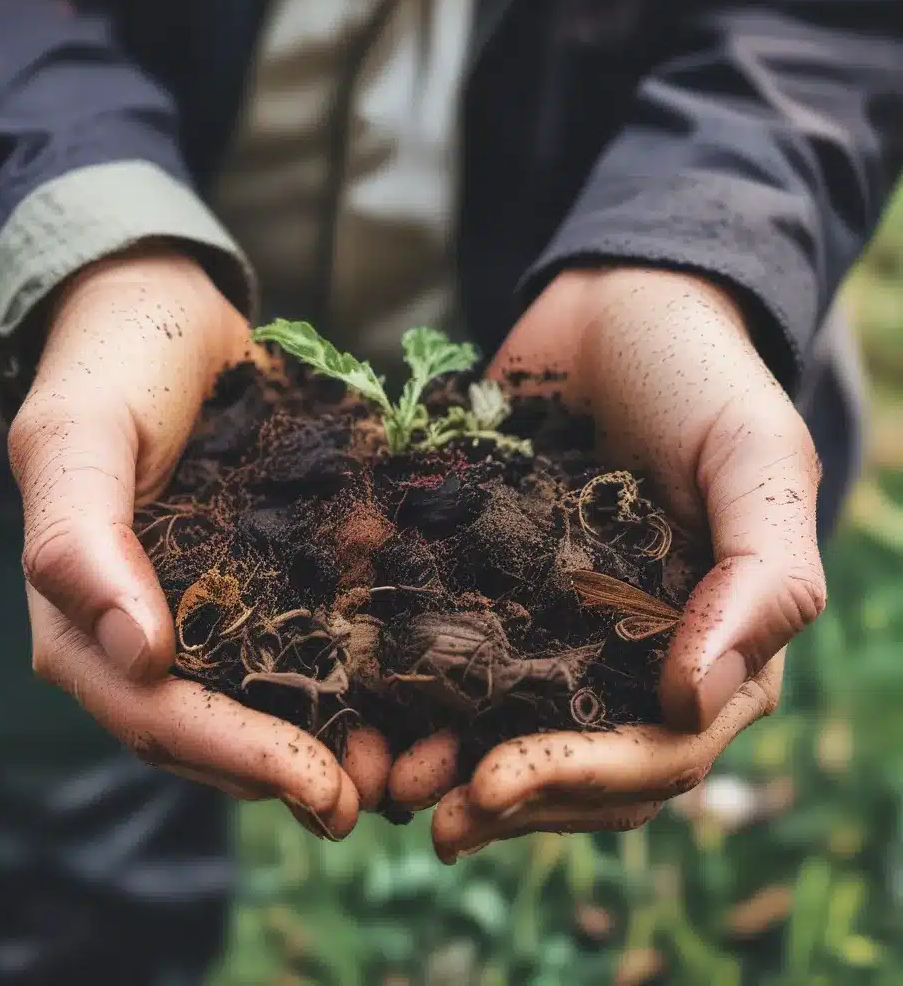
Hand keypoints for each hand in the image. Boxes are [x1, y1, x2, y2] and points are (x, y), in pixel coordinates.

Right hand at [9, 247, 390, 838]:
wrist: (169, 316)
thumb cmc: (115, 367)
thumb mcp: (79, 437)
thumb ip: (79, 541)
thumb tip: (133, 655)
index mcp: (87, 622)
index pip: (156, 718)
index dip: (237, 760)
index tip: (323, 788)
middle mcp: (147, 632)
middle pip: (215, 732)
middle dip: (293, 773)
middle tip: (380, 798)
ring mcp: (209, 608)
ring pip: (266, 703)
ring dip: (334, 745)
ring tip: (412, 764)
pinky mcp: (264, 577)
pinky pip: (306, 642)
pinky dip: (353, 680)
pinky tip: (411, 692)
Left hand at [388, 267, 824, 860]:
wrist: (615, 306)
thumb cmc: (699, 376)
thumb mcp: (755, 462)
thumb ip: (760, 579)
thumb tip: (696, 702)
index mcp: (709, 645)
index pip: (656, 749)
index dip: (581, 778)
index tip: (494, 782)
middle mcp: (630, 652)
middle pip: (576, 759)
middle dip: (508, 796)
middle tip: (423, 811)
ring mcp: (556, 621)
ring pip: (507, 724)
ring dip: (447, 763)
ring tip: (379, 776)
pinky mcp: (492, 582)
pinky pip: (451, 649)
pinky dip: (409, 684)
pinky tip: (356, 697)